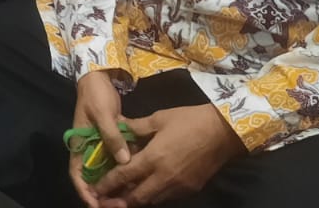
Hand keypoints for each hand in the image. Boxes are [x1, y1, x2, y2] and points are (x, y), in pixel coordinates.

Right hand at [70, 70, 130, 207]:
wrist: (99, 77)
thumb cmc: (95, 94)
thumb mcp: (102, 114)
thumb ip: (112, 136)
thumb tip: (124, 160)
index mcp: (78, 144)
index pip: (77, 174)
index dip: (84, 191)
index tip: (95, 204)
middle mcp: (88, 148)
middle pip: (92, 176)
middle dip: (102, 192)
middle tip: (117, 205)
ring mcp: (100, 145)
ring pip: (107, 169)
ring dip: (116, 180)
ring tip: (129, 194)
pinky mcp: (111, 140)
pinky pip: (118, 156)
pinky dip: (126, 164)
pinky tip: (138, 171)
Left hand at [93, 104, 243, 207]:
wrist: (223, 132)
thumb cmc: (189, 120)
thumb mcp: (158, 118)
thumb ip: (136, 128)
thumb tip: (119, 128)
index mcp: (153, 157)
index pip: (124, 176)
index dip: (107, 185)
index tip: (94, 190)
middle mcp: (164, 177)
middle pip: (136, 197)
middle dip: (119, 201)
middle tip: (105, 201)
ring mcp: (178, 186)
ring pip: (151, 201)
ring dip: (136, 200)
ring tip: (122, 199)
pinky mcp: (190, 190)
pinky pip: (166, 198)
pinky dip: (153, 196)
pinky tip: (146, 190)